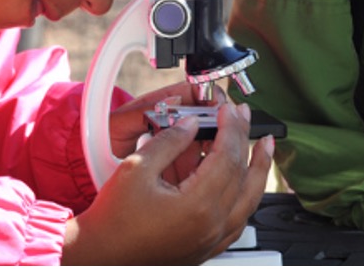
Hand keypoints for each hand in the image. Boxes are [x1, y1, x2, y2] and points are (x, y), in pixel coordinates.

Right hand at [61, 101, 273, 264]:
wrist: (101, 254)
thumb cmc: (113, 218)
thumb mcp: (137, 167)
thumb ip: (169, 142)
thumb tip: (191, 125)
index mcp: (197, 206)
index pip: (227, 156)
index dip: (230, 128)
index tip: (228, 109)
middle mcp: (211, 226)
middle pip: (242, 176)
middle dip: (247, 141)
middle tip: (247, 118)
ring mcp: (211, 240)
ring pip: (248, 201)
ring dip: (257, 170)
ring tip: (262, 147)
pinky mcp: (206, 248)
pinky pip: (238, 220)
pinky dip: (245, 196)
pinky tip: (244, 183)